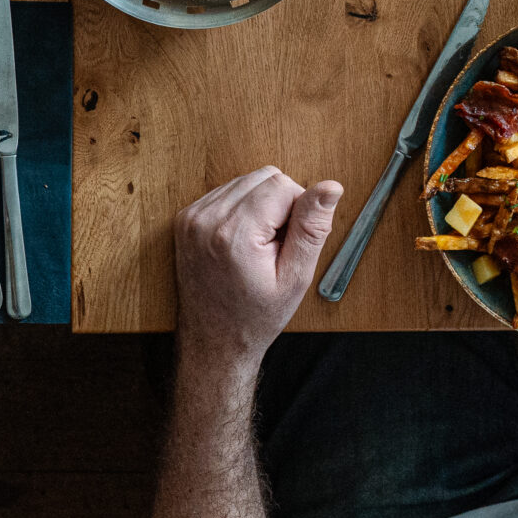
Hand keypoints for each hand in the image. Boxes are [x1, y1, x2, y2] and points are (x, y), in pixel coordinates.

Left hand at [171, 167, 342, 378]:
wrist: (214, 340)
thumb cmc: (255, 316)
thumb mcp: (295, 278)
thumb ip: (312, 228)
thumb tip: (331, 187)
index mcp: (234, 233)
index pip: (283, 184)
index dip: (298, 210)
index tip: (289, 243)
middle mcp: (206, 219)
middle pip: (265, 176)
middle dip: (280, 205)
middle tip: (275, 246)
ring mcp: (191, 217)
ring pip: (247, 181)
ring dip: (261, 205)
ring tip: (257, 246)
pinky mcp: (185, 218)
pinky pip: (227, 191)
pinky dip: (242, 209)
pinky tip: (242, 241)